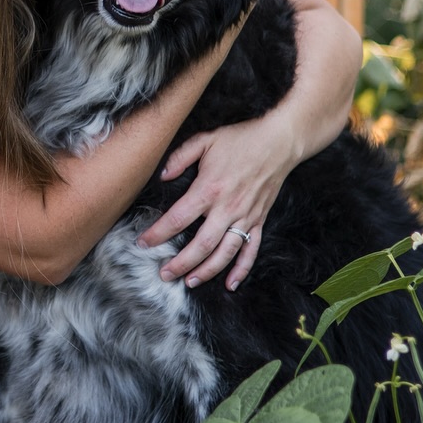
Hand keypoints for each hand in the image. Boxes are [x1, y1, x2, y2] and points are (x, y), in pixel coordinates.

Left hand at [139, 107, 302, 290]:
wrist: (279, 142)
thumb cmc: (241, 139)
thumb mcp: (205, 140)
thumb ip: (181, 157)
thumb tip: (162, 176)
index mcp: (209, 188)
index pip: (178, 218)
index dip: (158, 233)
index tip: (143, 243)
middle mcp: (227, 208)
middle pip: (200, 245)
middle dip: (180, 263)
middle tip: (164, 273)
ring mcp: (245, 217)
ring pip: (224, 253)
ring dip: (206, 271)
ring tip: (189, 282)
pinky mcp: (259, 220)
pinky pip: (251, 250)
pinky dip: (242, 270)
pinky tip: (230, 283)